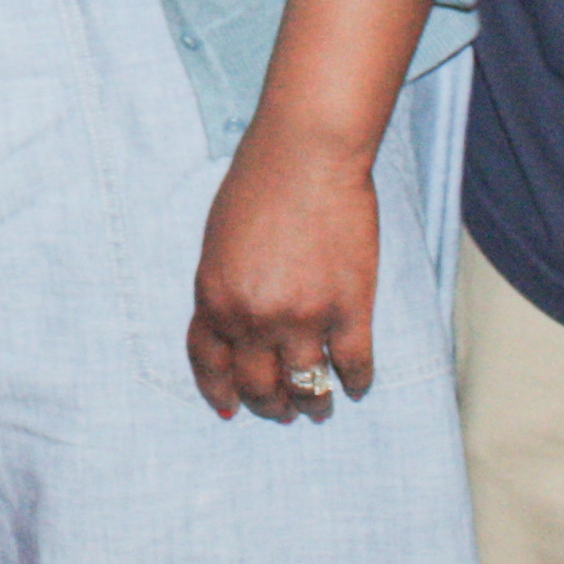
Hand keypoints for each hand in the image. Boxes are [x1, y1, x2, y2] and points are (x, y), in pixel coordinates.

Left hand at [187, 121, 381, 424]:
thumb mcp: (217, 240)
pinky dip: (355, 382)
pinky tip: (355, 384)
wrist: (307, 154)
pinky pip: (353, 368)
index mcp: (214, 297)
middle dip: (269, 405)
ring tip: (318, 407)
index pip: (208, 363)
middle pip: (258, 385)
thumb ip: (223, 287)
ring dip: (312, 405)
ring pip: (305, 388)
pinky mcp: (349, 310)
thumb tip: (232, 327)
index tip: (230, 407)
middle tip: (282, 409)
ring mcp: (303, 318)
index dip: (219, 391)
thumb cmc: (259, 184)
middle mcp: (253, 317)